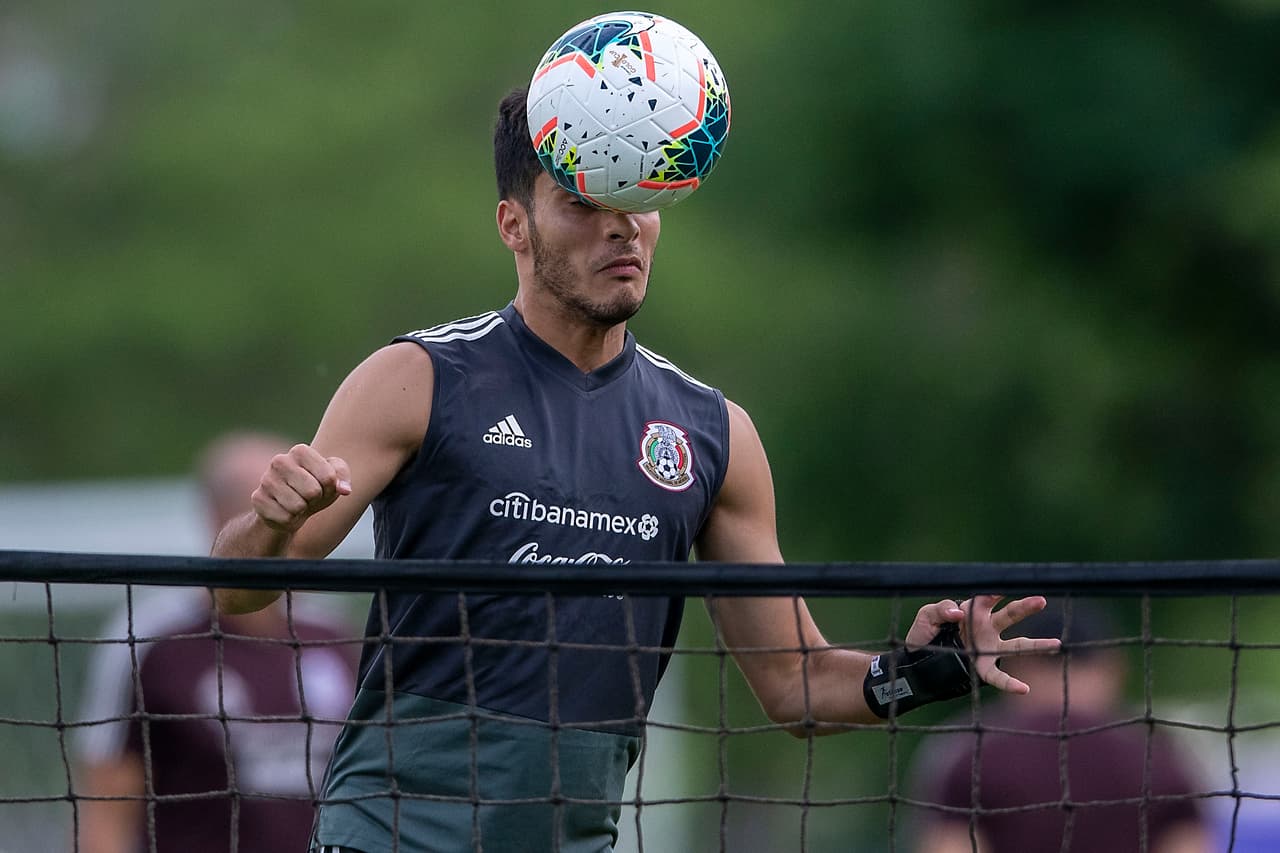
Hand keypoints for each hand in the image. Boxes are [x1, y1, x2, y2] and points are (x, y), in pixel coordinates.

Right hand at [250, 443, 351, 532]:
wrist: (289, 508)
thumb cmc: (315, 487)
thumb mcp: (334, 478)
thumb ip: (342, 476)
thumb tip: (345, 490)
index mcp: (300, 451)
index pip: (329, 477)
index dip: (330, 488)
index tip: (322, 486)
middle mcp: (280, 461)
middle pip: (313, 491)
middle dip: (316, 499)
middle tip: (309, 497)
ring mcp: (266, 480)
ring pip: (298, 506)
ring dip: (302, 510)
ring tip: (298, 503)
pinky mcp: (258, 499)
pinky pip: (285, 518)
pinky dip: (290, 519)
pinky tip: (285, 511)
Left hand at [905, 595, 1060, 694]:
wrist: (915, 662)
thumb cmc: (923, 635)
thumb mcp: (926, 616)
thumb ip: (940, 609)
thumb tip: (958, 613)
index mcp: (972, 611)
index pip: (988, 597)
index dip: (996, 591)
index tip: (1005, 586)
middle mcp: (985, 628)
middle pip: (1010, 615)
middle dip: (1025, 607)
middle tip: (1041, 600)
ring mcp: (987, 649)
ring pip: (1017, 646)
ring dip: (1037, 646)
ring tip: (1057, 644)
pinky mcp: (982, 669)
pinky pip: (999, 677)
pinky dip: (1012, 683)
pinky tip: (1025, 689)